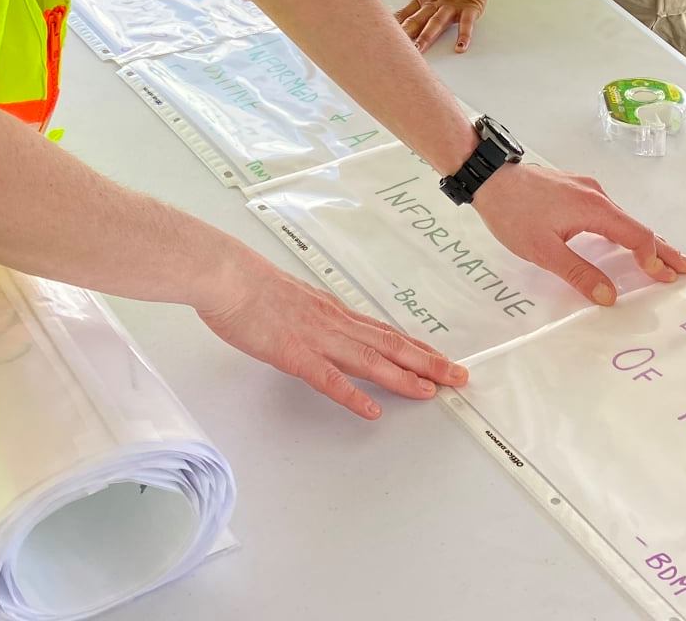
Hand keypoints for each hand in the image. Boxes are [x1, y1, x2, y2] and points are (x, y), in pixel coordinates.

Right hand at [193, 245, 466, 418]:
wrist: (227, 274)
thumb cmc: (250, 286)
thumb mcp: (293, 300)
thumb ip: (313, 316)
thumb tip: (326, 328)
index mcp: (334, 313)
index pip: (384, 333)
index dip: (416, 349)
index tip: (441, 360)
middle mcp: (334, 324)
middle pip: (389, 346)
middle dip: (427, 363)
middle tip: (458, 377)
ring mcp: (316, 339)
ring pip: (369, 361)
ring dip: (402, 377)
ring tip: (431, 391)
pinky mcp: (293, 353)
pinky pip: (327, 378)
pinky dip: (351, 395)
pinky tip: (371, 410)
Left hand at [399, 0, 491, 50]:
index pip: (407, 13)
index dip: (395, 26)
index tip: (383, 36)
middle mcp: (435, 0)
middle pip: (418, 21)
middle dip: (407, 36)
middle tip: (395, 50)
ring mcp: (452, 2)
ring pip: (437, 22)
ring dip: (427, 37)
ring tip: (419, 51)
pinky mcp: (471, 4)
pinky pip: (467, 22)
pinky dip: (464, 35)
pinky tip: (460, 47)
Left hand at [473, 162, 685, 302]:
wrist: (490, 177)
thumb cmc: (514, 214)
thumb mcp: (544, 251)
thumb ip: (578, 272)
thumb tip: (609, 295)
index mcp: (595, 208)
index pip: (637, 235)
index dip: (653, 258)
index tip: (665, 278)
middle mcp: (597, 194)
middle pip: (637, 225)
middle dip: (662, 248)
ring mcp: (587, 189)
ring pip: (624, 218)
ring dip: (644, 240)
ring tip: (661, 259)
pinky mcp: (576, 190)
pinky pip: (610, 213)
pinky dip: (625, 229)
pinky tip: (624, 240)